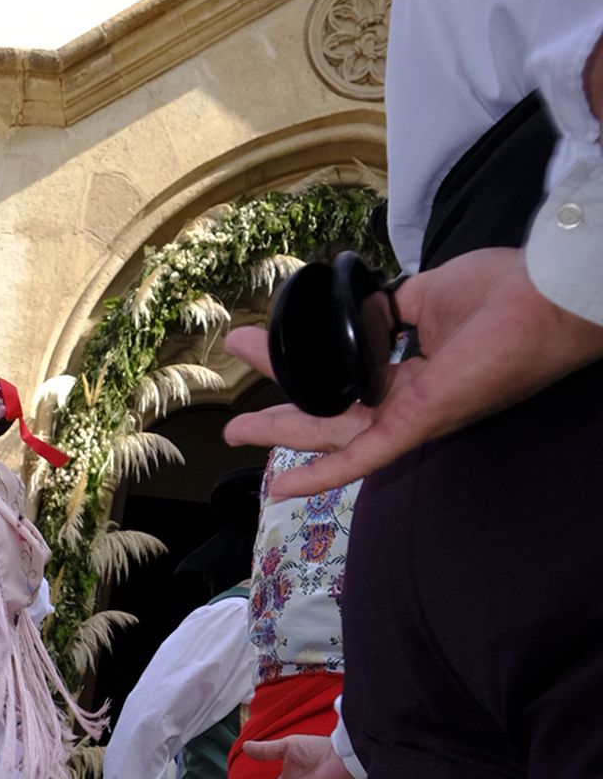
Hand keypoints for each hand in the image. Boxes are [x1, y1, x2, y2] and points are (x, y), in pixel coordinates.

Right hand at [222, 249, 602, 495]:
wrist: (543, 297)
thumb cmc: (504, 292)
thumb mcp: (431, 293)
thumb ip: (396, 308)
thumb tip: (369, 307)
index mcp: (412, 371)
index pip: (344, 376)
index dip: (301, 363)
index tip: (262, 344)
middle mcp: (406, 399)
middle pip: (328, 412)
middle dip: (278, 410)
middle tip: (234, 420)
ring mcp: (408, 415)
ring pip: (330, 435)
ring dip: (280, 434)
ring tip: (235, 436)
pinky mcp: (413, 424)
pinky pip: (359, 458)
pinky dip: (317, 475)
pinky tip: (280, 487)